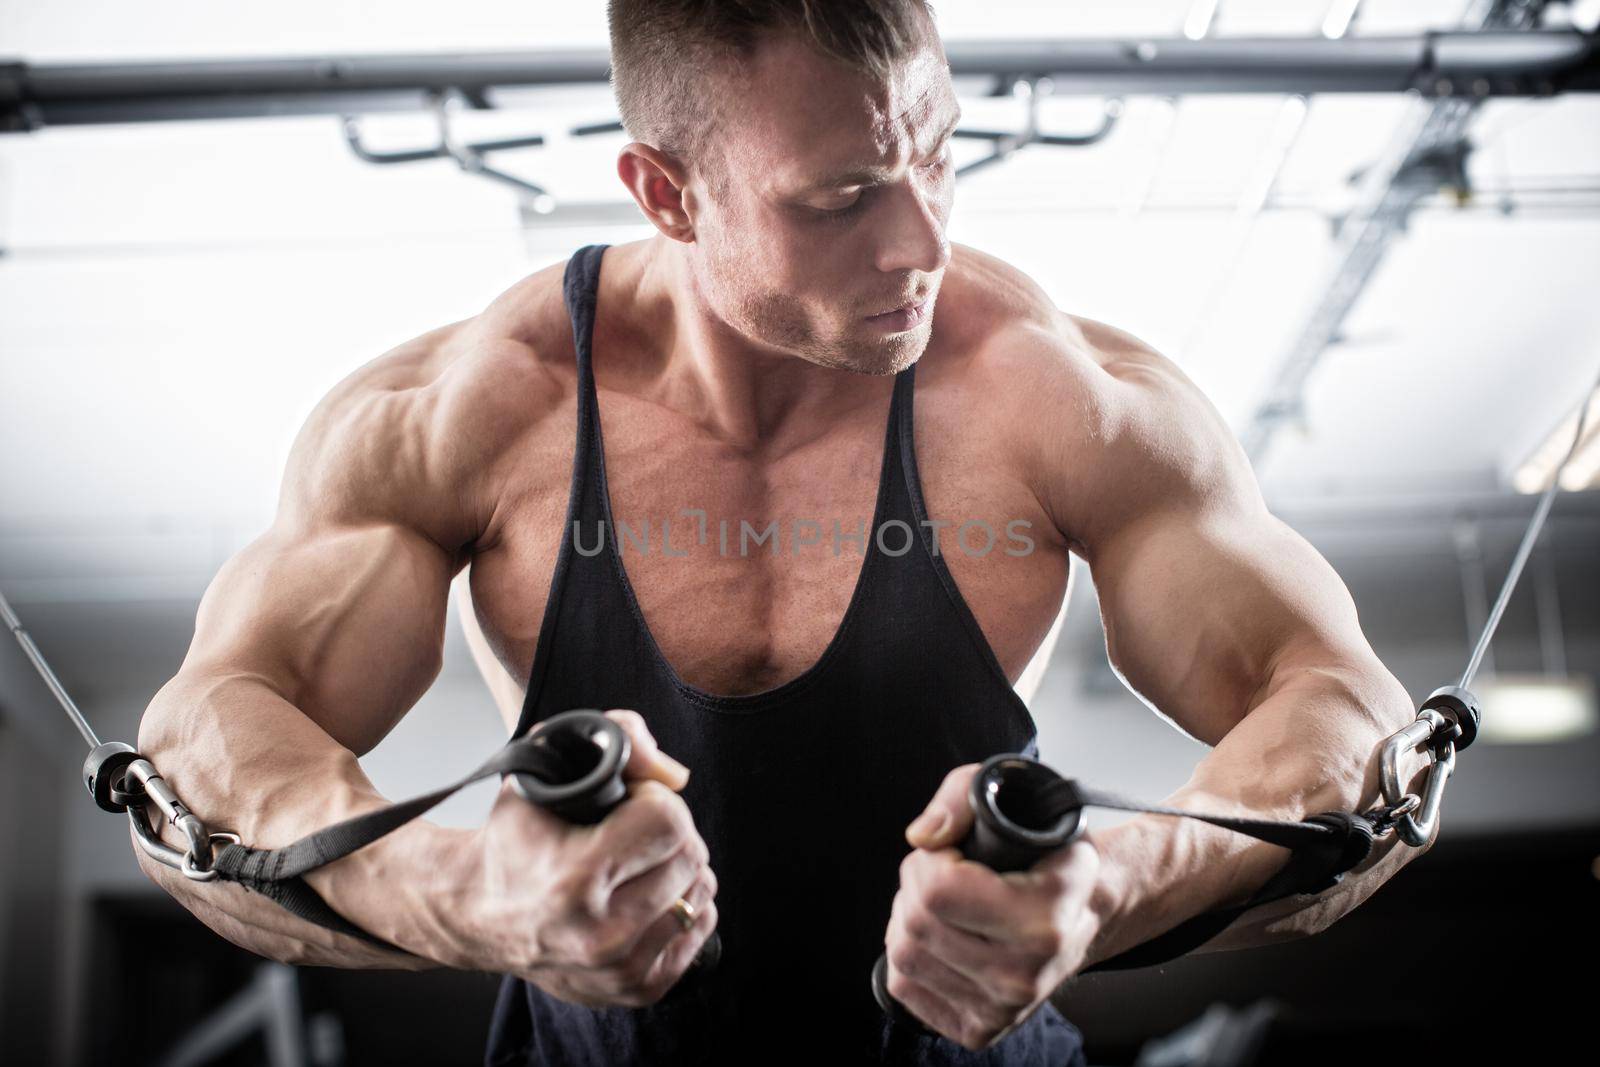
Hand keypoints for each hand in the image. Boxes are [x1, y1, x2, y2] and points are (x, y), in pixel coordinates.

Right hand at [457, 709, 717, 1006]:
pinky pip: (700, 927)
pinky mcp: (637, 989)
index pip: (670, 821)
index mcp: (575, 880)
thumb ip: (613, 738)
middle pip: (691, 855)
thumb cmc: (513, 839)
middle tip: (634, 829)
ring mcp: (621, 968)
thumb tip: (673, 773)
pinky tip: (648, 891)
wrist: (477, 915)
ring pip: (701, 892)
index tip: (629, 800)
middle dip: (669, 830)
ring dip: (679, 865)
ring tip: (638, 861)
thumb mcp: (540, 772)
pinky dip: (684, 902)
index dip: (653, 798)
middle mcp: (602, 934)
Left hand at [882, 763, 1101, 1050]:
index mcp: (1044, 920)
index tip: (953, 853)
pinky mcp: (979, 1029)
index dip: (932, 861)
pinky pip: (904, 986)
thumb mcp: (1019, 799)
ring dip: (907, 918)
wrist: (1086, 913)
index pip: (939, 891)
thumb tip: (922, 837)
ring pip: (904, 955)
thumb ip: (961, 797)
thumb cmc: (1048, 855)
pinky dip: (909, 955)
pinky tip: (940, 937)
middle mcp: (1025, 974)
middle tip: (943, 872)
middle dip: (916, 884)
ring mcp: (1003, 1008)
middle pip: (916, 922)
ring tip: (941, 903)